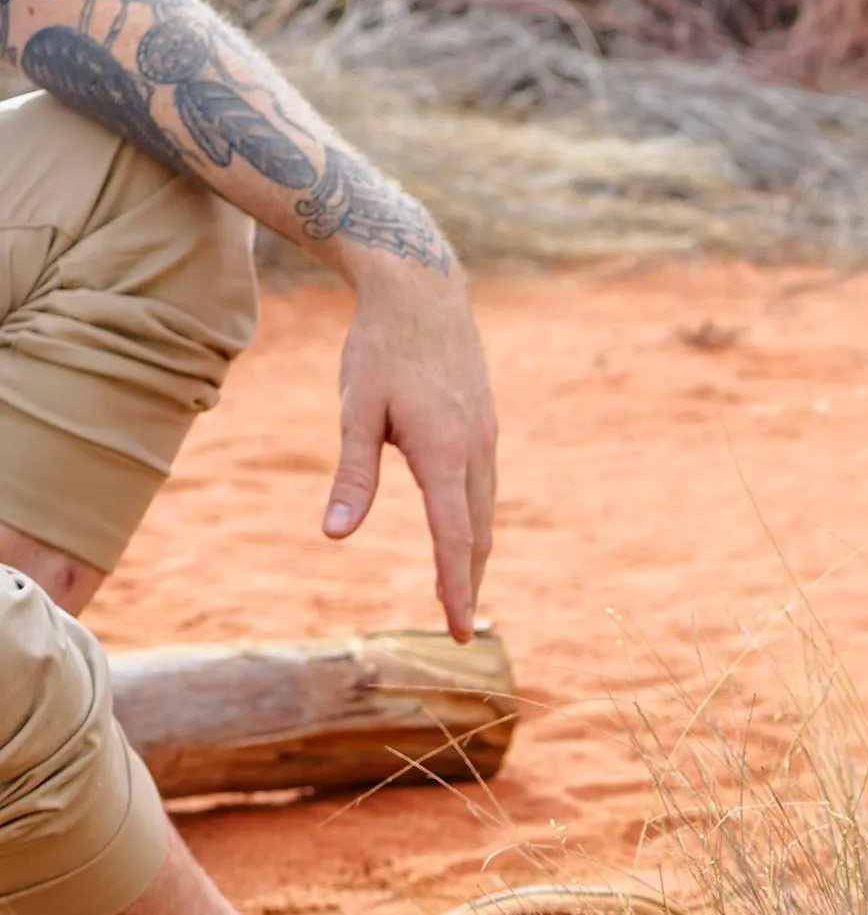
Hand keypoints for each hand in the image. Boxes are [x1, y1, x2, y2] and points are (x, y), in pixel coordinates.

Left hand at [324, 254, 498, 637]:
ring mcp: (486, 438)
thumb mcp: (355, 410)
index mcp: (445, 453)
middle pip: (477, 535)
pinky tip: (461, 532)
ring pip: (484, 512)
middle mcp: (476, 451)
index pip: (452, 539)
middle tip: (459, 627)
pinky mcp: (485, 426)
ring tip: (461, 588)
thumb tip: (334, 534)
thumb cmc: (380, 346)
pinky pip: (483, 488)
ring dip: (474, 555)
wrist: (422, 285)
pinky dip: (475, 521)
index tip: (455, 629)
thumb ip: (351, 476)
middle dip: (469, 582)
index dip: (454, 588)